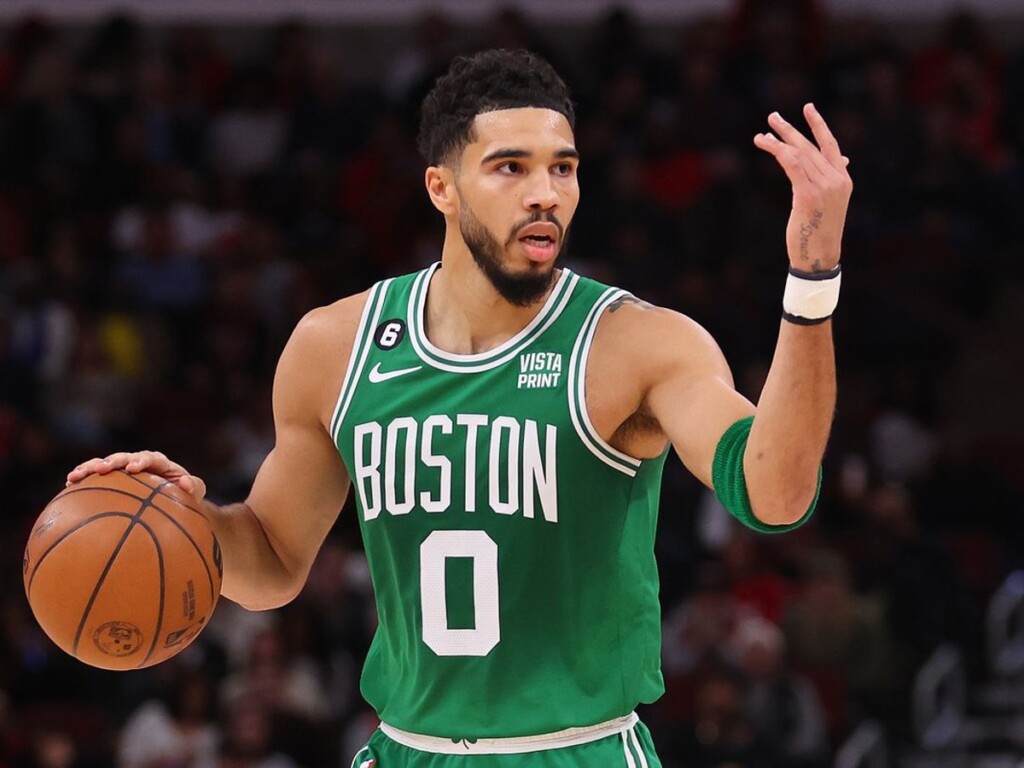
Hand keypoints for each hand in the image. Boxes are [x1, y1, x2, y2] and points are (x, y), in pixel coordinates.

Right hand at [66, 450, 206, 498]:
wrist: (173, 500)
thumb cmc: (184, 495)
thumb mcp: (195, 492)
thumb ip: (195, 487)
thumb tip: (185, 483)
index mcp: (160, 463)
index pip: (150, 458)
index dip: (141, 461)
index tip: (134, 468)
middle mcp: (139, 462)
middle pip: (123, 457)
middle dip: (111, 461)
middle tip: (101, 469)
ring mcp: (123, 469)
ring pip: (105, 463)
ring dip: (90, 467)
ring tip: (75, 475)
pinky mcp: (112, 477)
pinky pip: (96, 476)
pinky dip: (84, 477)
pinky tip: (69, 484)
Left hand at [753, 103, 852, 272]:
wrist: (820, 256)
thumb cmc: (819, 231)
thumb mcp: (828, 204)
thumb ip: (829, 181)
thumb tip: (841, 161)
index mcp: (844, 180)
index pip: (831, 145)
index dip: (819, 125)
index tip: (808, 109)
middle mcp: (837, 180)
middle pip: (810, 146)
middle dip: (790, 130)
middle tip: (772, 117)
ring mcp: (824, 187)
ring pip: (799, 154)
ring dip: (778, 141)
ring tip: (761, 133)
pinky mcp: (808, 194)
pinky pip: (792, 164)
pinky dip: (777, 151)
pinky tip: (765, 145)